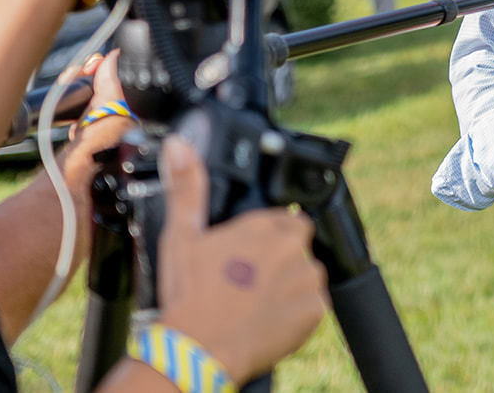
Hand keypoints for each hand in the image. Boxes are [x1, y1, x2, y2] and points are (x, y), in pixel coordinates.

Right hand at [152, 136, 327, 382]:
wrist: (199, 349)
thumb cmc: (189, 295)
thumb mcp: (181, 235)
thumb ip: (187, 186)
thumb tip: (179, 145)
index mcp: (264, 224)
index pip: (282, 216)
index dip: (264, 234)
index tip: (246, 252)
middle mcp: (292, 247)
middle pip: (297, 243)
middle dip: (279, 255)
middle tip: (249, 275)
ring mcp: (307, 279)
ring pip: (307, 273)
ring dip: (290, 281)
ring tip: (255, 298)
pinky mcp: (314, 311)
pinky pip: (313, 305)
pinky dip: (297, 311)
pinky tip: (268, 315)